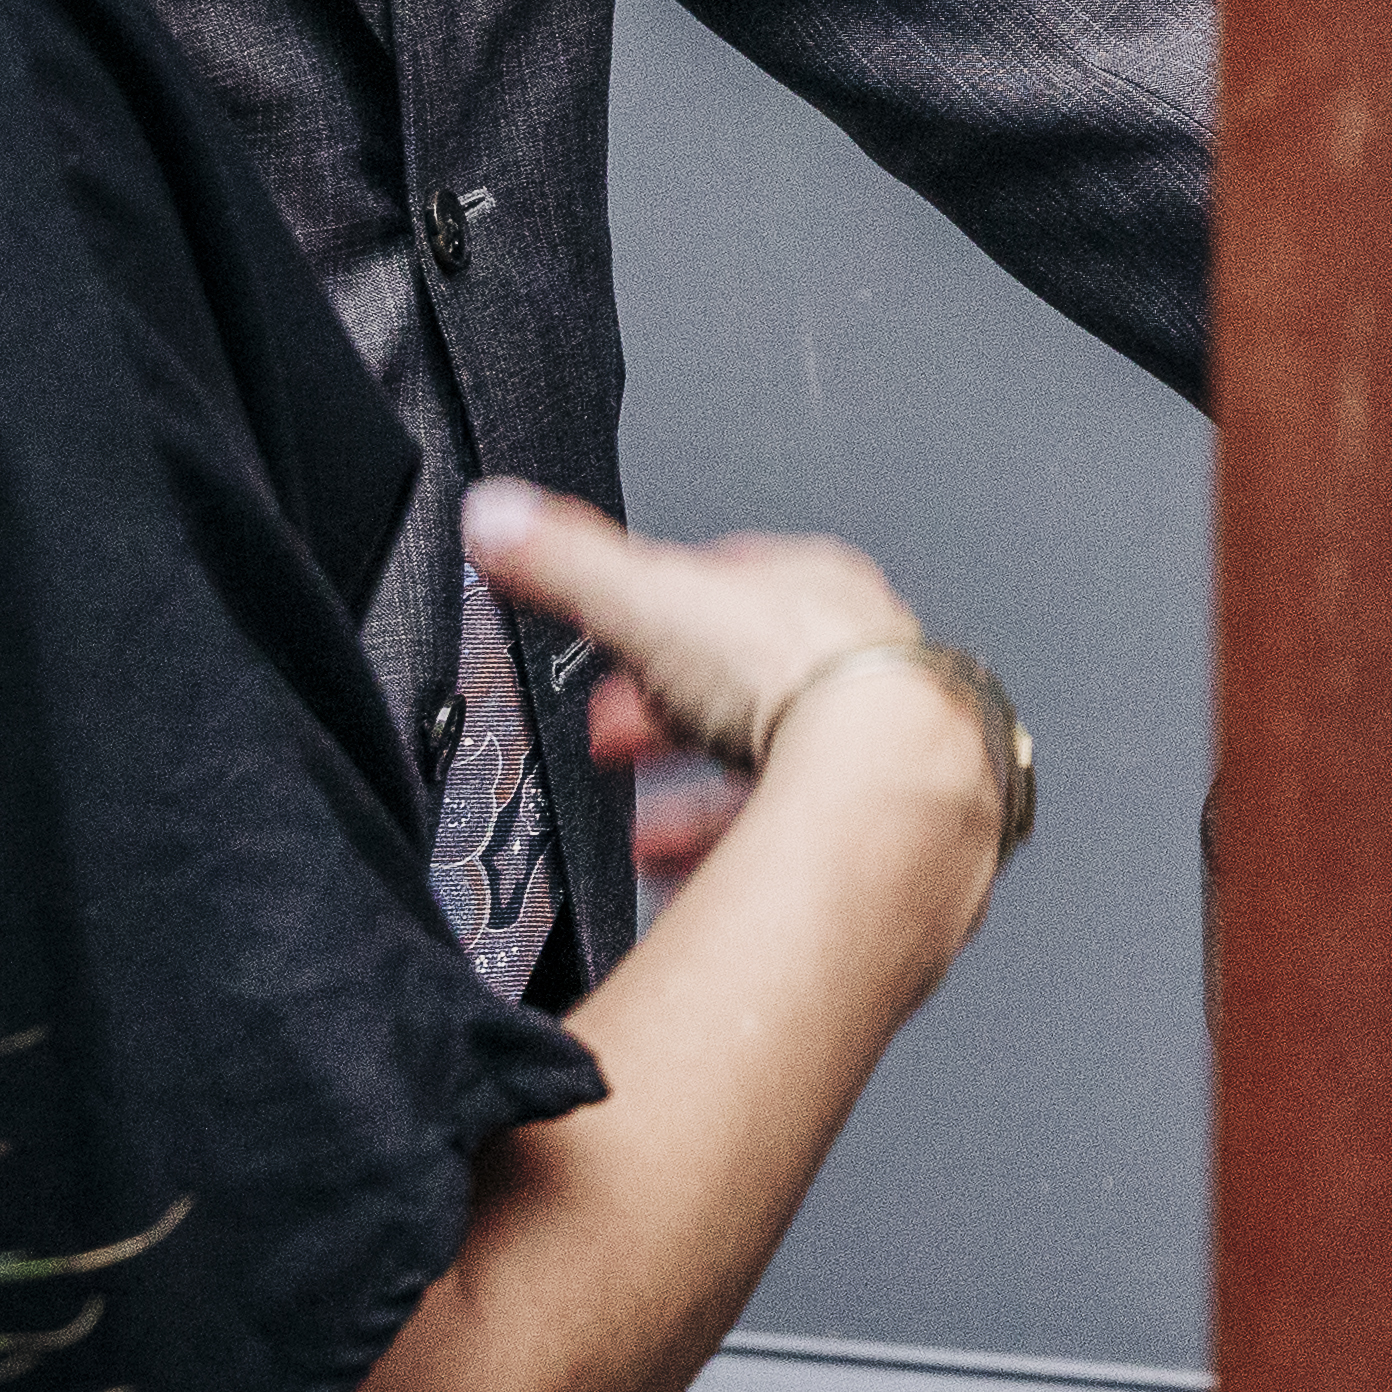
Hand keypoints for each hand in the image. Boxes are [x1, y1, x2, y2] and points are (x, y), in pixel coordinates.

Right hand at [462, 487, 987, 893]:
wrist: (891, 778)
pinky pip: (802, 832)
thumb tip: (500, 515)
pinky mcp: (885, 816)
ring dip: (702, 790)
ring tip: (642, 826)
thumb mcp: (651, 598)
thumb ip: (568, 561)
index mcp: (815, 586)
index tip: (609, 649)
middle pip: (750, 680)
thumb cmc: (800, 678)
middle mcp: (863, 653)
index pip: (725, 588)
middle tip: (614, 740)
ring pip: (780, 759)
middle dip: (670, 712)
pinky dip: (739, 851)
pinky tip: (698, 876)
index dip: (653, 619)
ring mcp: (882, 739)